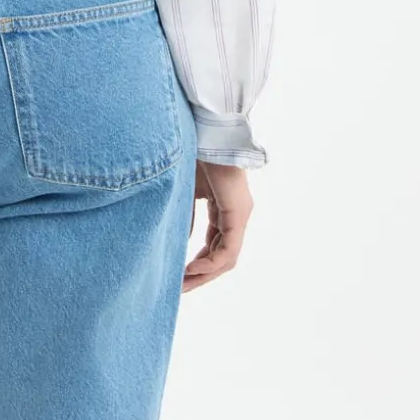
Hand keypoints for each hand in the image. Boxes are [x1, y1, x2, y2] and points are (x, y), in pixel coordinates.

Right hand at [182, 159, 253, 291]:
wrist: (204, 131)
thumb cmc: (193, 153)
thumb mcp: (186, 192)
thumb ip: (186, 217)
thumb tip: (180, 242)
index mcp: (224, 208)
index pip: (215, 244)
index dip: (198, 263)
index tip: (179, 274)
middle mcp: (236, 214)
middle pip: (223, 256)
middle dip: (201, 274)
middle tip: (180, 288)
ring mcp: (240, 214)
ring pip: (227, 257)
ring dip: (205, 273)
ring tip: (184, 283)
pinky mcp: (238, 213)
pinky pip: (228, 250)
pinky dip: (211, 263)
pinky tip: (193, 268)